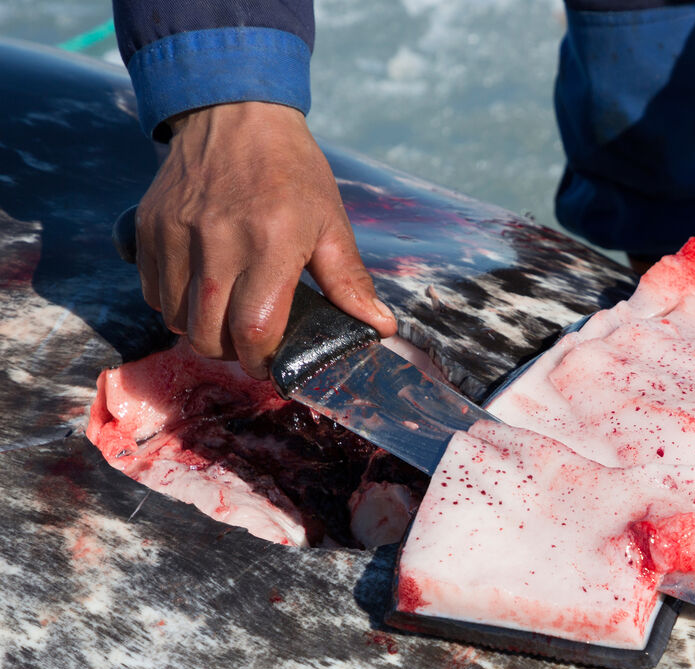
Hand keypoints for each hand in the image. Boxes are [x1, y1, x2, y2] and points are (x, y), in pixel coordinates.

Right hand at [136, 101, 395, 377]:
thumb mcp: (332, 222)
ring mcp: (178, 235)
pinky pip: (153, 291)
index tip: (273, 365)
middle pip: (208, 334)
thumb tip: (381, 328)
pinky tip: (200, 293)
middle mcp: (219, 242)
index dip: (263, 361)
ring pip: (176, 318)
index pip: (254, 330)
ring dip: (201, 330)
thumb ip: (350, 281)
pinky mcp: (150, 227)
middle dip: (232, 353)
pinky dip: (174, 304)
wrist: (235, 113)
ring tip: (225, 317)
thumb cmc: (292, 171)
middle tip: (251, 344)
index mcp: (272, 245)